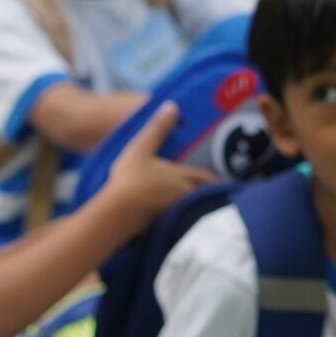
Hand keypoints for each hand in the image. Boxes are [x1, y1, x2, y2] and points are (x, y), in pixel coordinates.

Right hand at [99, 102, 209, 229]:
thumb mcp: (141, 149)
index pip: (205, 178)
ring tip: (189, 210)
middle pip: (201, 197)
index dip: (212, 179)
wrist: (117, 215)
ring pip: (189, 211)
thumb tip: (172, 106)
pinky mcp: (161, 230)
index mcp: (182, 178)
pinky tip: (169, 224)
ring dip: (191, 210)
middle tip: (207, 195)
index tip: (218, 180)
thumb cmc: (131, 180)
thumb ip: (157, 129)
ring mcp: (173, 215)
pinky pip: (175, 225)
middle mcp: (183, 197)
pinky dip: (175, 222)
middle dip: (204, 195)